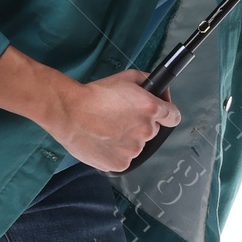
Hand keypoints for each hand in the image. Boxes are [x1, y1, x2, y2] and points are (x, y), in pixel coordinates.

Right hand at [53, 69, 180, 172]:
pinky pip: (124, 158)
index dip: (166, 114)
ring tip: (107, 129)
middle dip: (141, 124)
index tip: (159, 112)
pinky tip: (103, 141)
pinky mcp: (121, 164)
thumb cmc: (93, 94)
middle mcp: (146, 131)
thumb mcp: (125, 77)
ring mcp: (134, 150)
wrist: (68, 112)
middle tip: (120, 118)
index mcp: (151, 109)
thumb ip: (147, 82)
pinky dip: (116, 152)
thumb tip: (158, 88)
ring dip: (127, 139)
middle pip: (152, 131)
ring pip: (137, 145)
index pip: (174, 117)